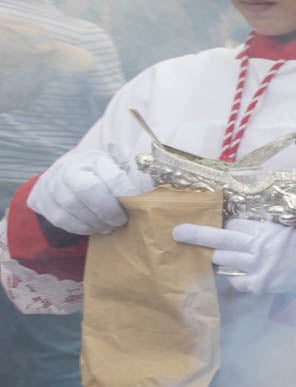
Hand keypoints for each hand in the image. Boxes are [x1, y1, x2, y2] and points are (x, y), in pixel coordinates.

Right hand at [28, 150, 143, 235]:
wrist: (64, 174)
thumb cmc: (100, 174)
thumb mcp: (117, 168)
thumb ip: (133, 176)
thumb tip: (162, 184)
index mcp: (93, 158)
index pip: (112, 176)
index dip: (126, 195)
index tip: (137, 205)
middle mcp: (69, 168)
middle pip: (89, 192)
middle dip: (109, 211)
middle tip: (122, 220)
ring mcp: (52, 185)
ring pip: (74, 208)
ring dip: (96, 222)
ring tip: (110, 225)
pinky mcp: (42, 201)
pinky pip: (63, 221)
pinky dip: (82, 228)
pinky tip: (94, 227)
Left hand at [172, 218, 295, 294]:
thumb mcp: (287, 230)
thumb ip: (264, 228)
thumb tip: (235, 226)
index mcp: (267, 229)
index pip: (233, 224)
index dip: (225, 225)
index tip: (219, 226)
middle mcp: (260, 246)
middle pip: (219, 239)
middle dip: (197, 236)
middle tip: (178, 232)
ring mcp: (258, 267)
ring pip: (223, 261)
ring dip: (219, 259)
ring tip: (218, 257)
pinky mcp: (259, 285)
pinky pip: (236, 281)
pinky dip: (237, 279)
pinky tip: (248, 276)